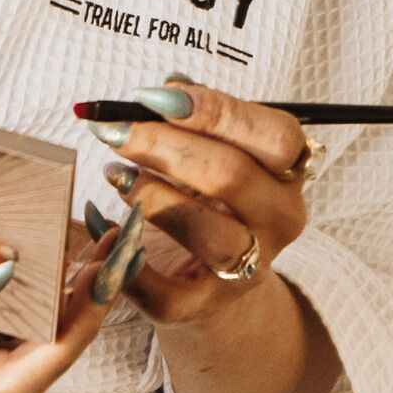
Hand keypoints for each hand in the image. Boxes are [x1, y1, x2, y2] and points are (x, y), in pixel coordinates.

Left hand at [97, 77, 310, 341]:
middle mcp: (279, 221)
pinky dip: (127, 259)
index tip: (152, 96)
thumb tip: (169, 86)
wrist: (212, 280)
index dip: (215, 110)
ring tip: (113, 174)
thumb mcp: (218, 151)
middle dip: (164, 145)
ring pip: (209, 233)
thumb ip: (200, 118)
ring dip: (152, 197)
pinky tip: (102, 225)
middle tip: (114, 129)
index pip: (275, 136)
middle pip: (232, 176)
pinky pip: (163, 292)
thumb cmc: (211, 197)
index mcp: (290, 174)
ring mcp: (247, 269)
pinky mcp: (203, 307)